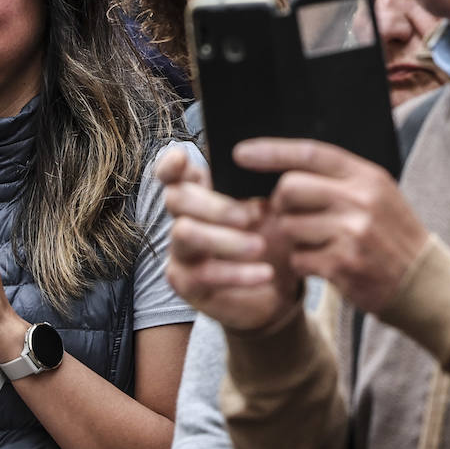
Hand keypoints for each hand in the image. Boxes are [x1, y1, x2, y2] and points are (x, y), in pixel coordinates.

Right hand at [157, 146, 301, 331]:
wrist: (279, 289)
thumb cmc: (273, 239)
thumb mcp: (274, 210)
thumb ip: (262, 188)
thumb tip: (267, 168)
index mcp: (200, 192)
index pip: (171, 172)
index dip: (170, 164)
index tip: (183, 159)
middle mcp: (182, 217)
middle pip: (176, 198)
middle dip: (215, 205)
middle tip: (254, 216)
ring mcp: (180, 250)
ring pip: (185, 233)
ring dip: (226, 239)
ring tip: (260, 247)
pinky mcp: (185, 282)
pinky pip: (203, 273)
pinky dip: (238, 273)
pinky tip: (265, 273)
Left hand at [235, 139, 428, 312]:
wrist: (426, 284)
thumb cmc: (395, 238)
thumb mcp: (378, 196)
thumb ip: (338, 182)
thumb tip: (283, 174)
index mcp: (367, 177)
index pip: (310, 153)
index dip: (271, 151)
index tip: (241, 153)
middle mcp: (360, 199)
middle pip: (289, 188)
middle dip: (281, 204)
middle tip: (293, 217)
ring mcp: (352, 232)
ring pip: (289, 226)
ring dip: (293, 239)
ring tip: (318, 245)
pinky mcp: (343, 264)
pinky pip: (298, 258)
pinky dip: (304, 264)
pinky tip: (325, 266)